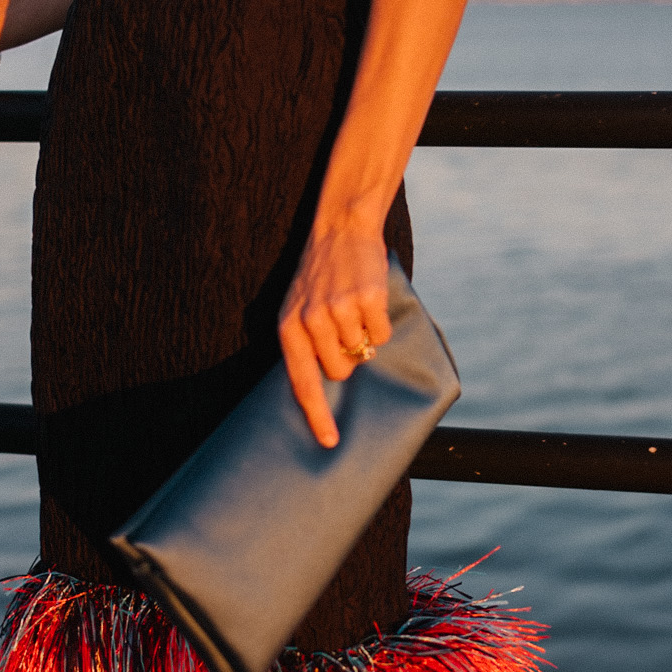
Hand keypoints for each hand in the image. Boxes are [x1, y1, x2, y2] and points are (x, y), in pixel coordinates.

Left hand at [278, 224, 392, 447]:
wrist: (340, 229)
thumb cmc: (319, 275)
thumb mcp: (297, 307)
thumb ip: (303, 342)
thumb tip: (324, 387)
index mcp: (289, 327)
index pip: (303, 383)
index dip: (316, 415)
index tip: (328, 442)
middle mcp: (311, 320)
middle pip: (340, 370)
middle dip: (349, 358)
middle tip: (345, 330)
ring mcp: (340, 310)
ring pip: (364, 351)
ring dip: (365, 336)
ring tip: (354, 308)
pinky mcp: (368, 299)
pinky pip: (383, 332)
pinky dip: (381, 322)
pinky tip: (369, 301)